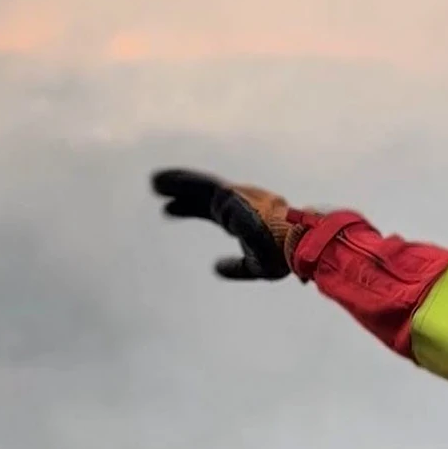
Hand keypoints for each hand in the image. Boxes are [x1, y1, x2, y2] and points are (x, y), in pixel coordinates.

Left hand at [151, 169, 304, 280]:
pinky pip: (199, 185)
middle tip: (158, 194)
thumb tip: (214, 267)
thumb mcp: (256, 267)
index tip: (169, 209)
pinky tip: (159, 181)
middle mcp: (238, 203)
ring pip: (199, 187)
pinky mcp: (228, 195)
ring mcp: (233, 196)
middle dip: (181, 195)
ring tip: (153, 182)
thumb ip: (235, 267)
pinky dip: (180, 181)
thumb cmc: (283, 256)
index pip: (212, 210)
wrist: (294, 242)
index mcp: (245, 218)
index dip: (191, 208)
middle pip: (202, 197)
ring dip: (176, 183)